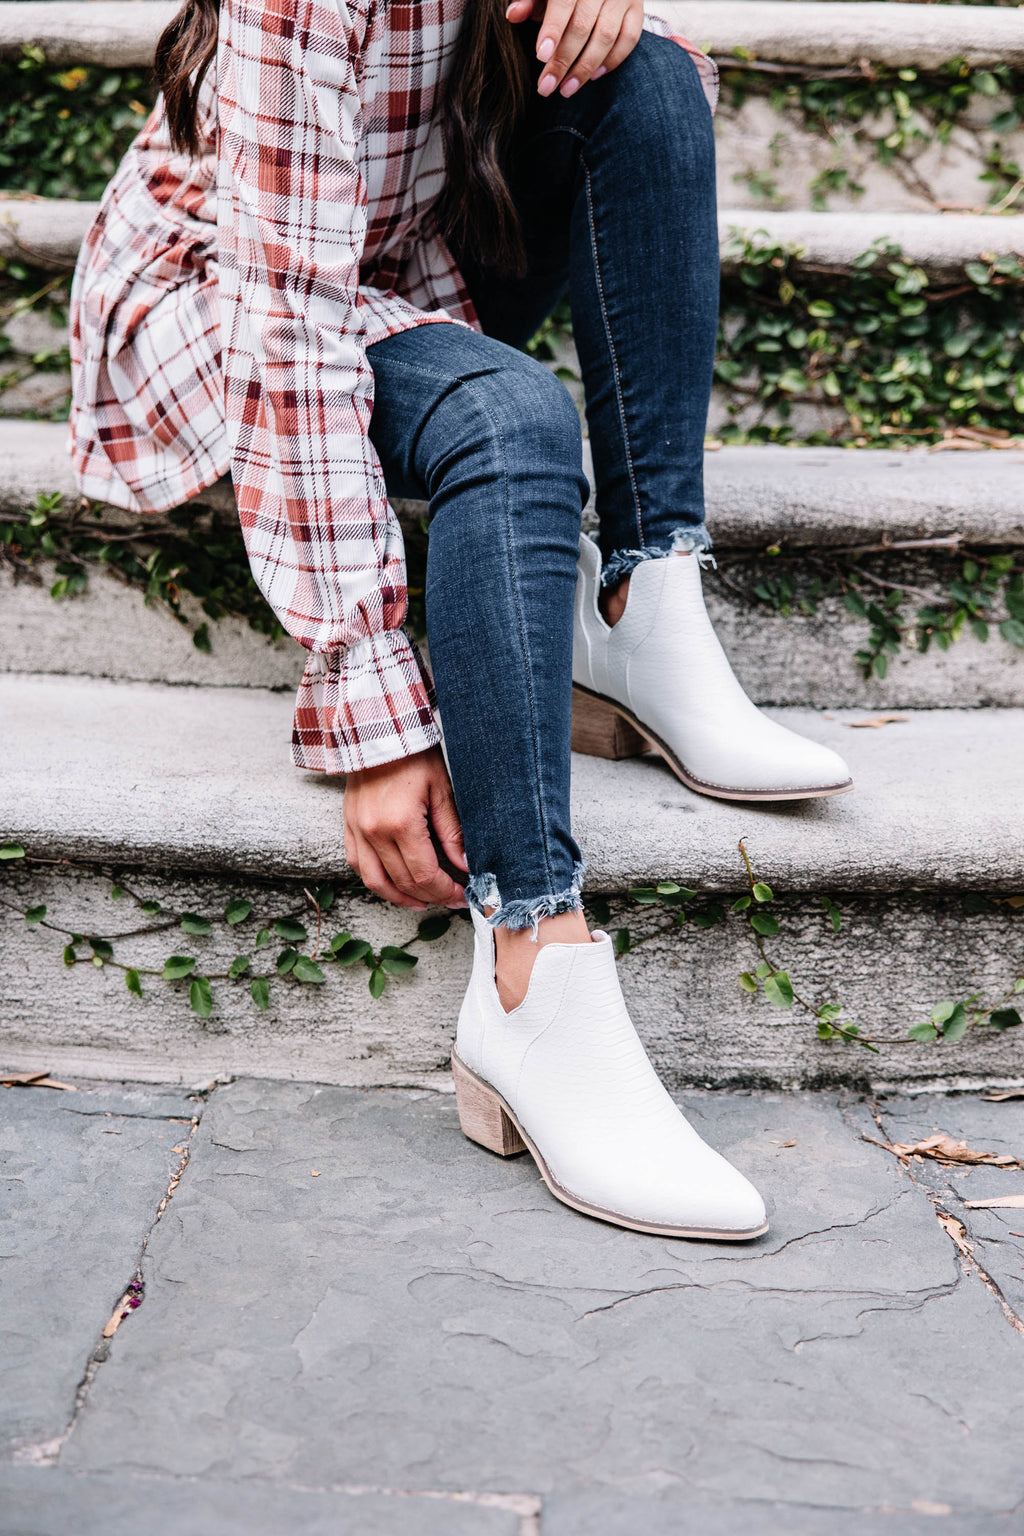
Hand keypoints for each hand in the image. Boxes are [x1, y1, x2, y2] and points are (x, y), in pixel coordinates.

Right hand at [343, 746, 468, 910]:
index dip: (445, 892)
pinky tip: (394, 884)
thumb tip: (465, 865)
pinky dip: (376, 880)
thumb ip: (452, 832)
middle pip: (403, 883)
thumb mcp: (442, 790)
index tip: (461, 895)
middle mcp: (374, 832)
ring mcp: (357, 830)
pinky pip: (357, 864)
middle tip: (450, 898)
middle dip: (430, 896)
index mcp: (400, 824)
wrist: (378, 730)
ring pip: (375, 882)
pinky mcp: (348, 825)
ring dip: (400, 897)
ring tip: (423, 901)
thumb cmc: (414, 755)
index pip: (424, 876)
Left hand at [506, 0, 644, 98]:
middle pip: (582, 26)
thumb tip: (512, 15)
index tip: (541, 56)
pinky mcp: (637, 9)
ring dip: (585, 67)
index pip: (563, 4)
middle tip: (546, 87)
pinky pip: (629, 39)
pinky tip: (593, 76)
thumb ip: (530, 0)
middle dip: (563, 60)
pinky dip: (612, 60)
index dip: (552, 30)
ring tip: (566, 89)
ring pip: (606, 36)